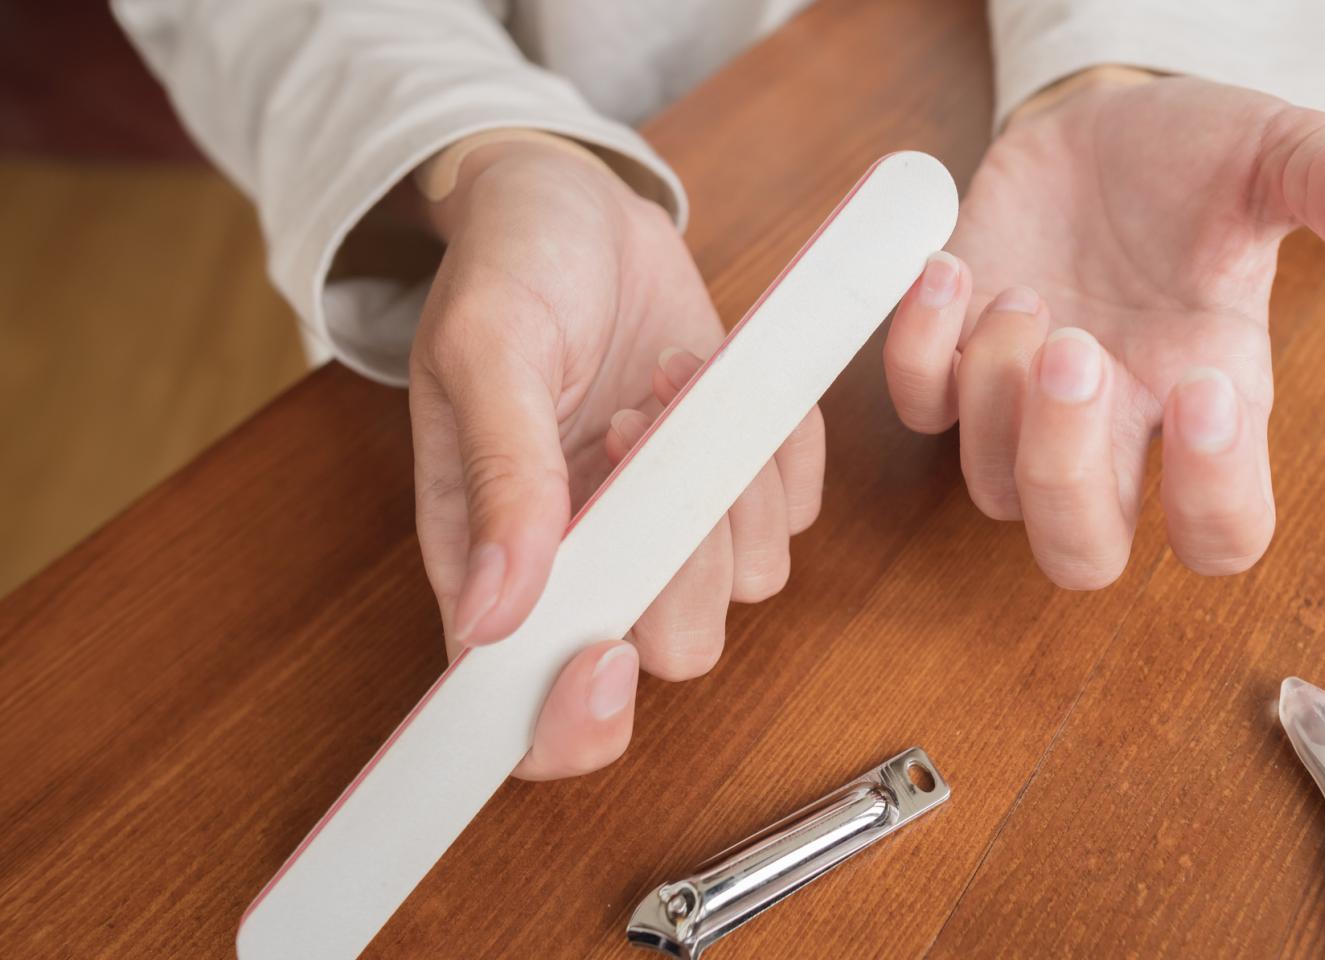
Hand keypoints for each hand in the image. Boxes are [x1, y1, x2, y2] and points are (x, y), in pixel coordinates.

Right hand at [409, 138, 824, 777]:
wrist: (572, 202)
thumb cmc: (506, 270)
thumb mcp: (485, 350)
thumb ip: (499, 478)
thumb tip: (494, 617)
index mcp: (495, 565)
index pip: (529, 715)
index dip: (572, 724)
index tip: (605, 650)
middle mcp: (591, 567)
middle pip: (675, 649)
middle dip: (680, 555)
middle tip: (630, 431)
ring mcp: (672, 526)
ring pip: (753, 580)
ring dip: (728, 478)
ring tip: (664, 379)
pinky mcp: (737, 476)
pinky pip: (797, 507)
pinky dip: (775, 442)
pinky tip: (712, 373)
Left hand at [884, 72, 1324, 586]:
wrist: (1103, 126)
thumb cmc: (1196, 163)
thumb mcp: (1276, 153)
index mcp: (1209, 404)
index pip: (1222, 534)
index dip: (1211, 499)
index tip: (1201, 386)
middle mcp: (1119, 431)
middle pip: (1082, 553)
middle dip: (1066, 472)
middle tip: (1075, 352)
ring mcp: (1025, 408)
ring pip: (991, 488)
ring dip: (996, 394)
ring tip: (1027, 291)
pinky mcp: (953, 361)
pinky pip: (917, 405)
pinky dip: (916, 349)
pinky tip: (950, 268)